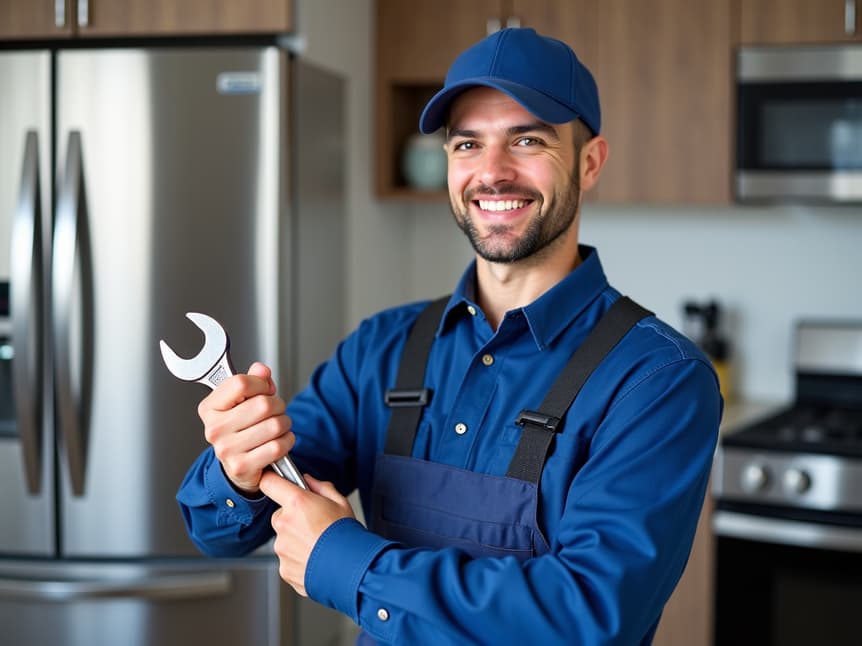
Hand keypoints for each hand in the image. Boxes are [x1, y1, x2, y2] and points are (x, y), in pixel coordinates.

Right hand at [197, 362, 294, 493]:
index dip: (261, 384)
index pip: (240, 383)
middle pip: (263, 404)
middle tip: (276, 411)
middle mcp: (214, 429)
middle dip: (278, 405)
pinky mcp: (242, 467)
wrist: (238, 465)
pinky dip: (287, 441)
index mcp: (210, 407)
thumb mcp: (242, 401)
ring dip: (285, 424)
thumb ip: (253, 380)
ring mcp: (226, 449)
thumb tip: (261, 370)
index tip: (265, 390)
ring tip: (278, 426)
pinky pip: (277, 446)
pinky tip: (280, 441)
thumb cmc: (241, 429)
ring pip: (274, 425)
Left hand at [259, 471, 354, 595]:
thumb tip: (308, 480)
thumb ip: (320, 487)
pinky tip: (315, 558)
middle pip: (279, 515)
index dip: (272, 481)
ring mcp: (282, 548)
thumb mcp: (340, 502)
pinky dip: (298, 559)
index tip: (275, 482)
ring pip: (284, 538)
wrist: (352, 568)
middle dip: (292, 518)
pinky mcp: (284, 568)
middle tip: (313, 524)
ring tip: (318, 545)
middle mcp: (285, 524)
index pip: (269, 483)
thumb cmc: (348, 535)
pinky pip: (287, 558)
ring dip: (295, 540)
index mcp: (297, 503)